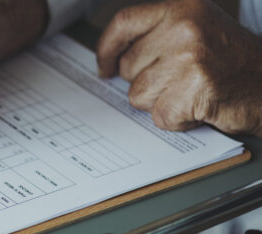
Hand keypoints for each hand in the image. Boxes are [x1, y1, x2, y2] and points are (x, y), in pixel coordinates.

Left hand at [97, 0, 261, 136]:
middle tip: (179, 81)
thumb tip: (113, 60)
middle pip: (129, 67)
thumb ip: (157, 37)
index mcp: (182, 8)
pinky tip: (199, 107)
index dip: (107, 48)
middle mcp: (184, 27)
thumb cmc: (233, 62)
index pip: (124, 23)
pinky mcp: (193, 89)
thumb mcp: (197, 30)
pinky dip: (177, 120)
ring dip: (161, 102)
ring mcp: (188, 57)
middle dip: (146, 82)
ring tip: (191, 92)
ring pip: (139, 94)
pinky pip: (160, 115)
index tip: (104, 66)